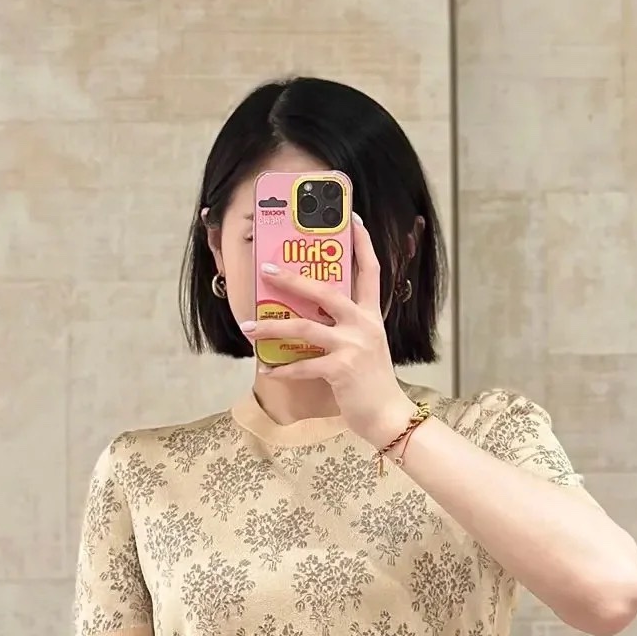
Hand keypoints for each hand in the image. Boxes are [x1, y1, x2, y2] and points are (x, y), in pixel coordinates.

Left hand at [240, 214, 412, 447]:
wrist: (388, 416)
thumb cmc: (371, 382)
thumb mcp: (366, 345)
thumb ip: (345, 326)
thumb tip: (309, 314)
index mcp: (371, 316)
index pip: (371, 270)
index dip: (363, 243)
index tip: (353, 219)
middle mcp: (364, 325)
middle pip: (325, 291)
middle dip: (293, 279)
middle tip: (266, 268)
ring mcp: (354, 346)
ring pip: (304, 328)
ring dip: (273, 326)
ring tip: (249, 327)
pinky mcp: (342, 370)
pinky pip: (303, 365)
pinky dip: (282, 369)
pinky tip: (267, 370)